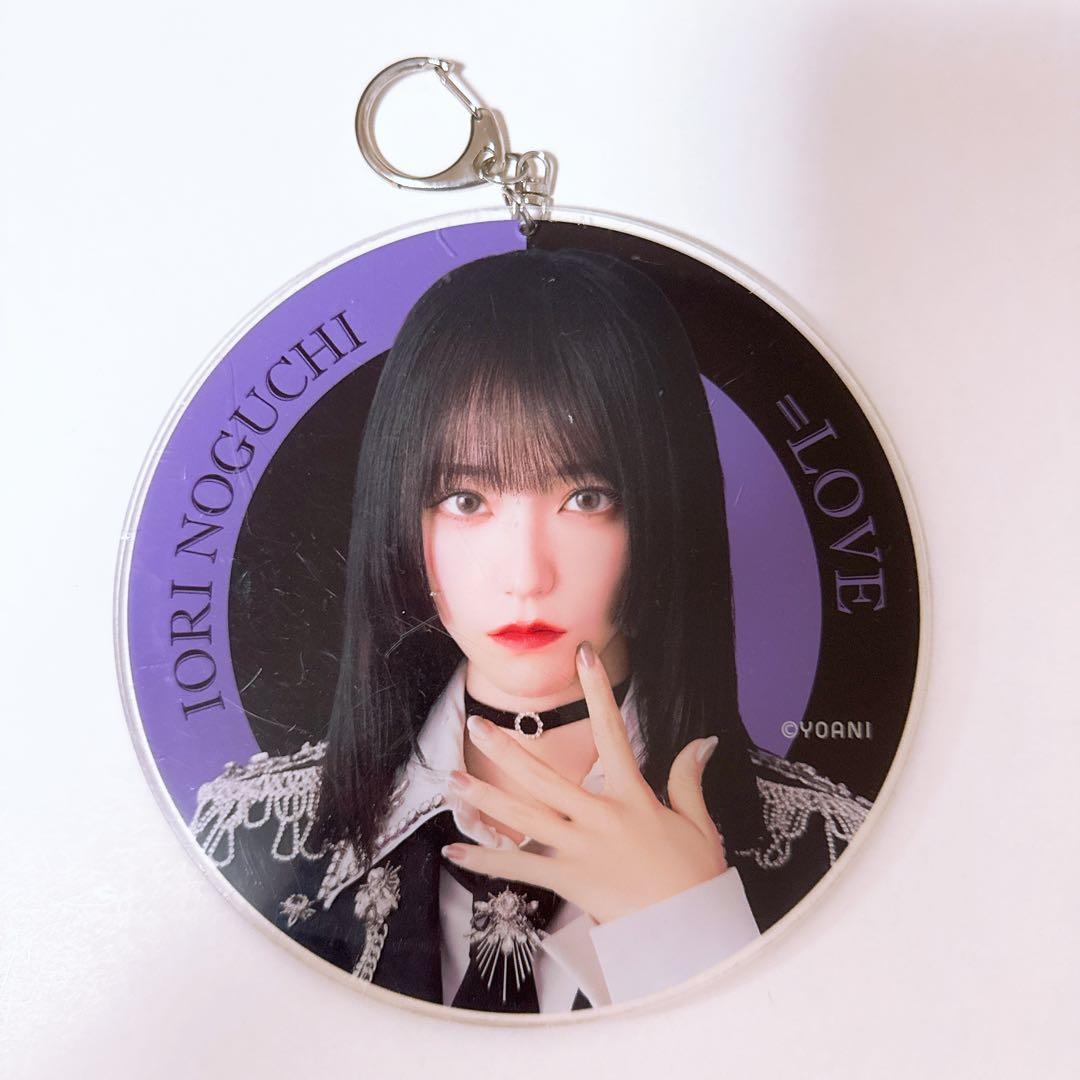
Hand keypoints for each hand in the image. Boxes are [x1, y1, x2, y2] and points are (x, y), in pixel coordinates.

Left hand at [442, 641, 728, 923]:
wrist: (688, 934)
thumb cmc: (696, 878)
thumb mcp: (699, 824)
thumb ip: (688, 779)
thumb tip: (701, 740)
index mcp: (632, 797)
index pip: (612, 732)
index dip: (597, 691)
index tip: (583, 656)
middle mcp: (599, 817)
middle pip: (545, 776)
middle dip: (507, 748)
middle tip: (476, 723)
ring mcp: (579, 849)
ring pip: (523, 817)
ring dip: (484, 798)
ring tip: (451, 780)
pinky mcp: (568, 880)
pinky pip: (519, 870)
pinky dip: (485, 861)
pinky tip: (454, 852)